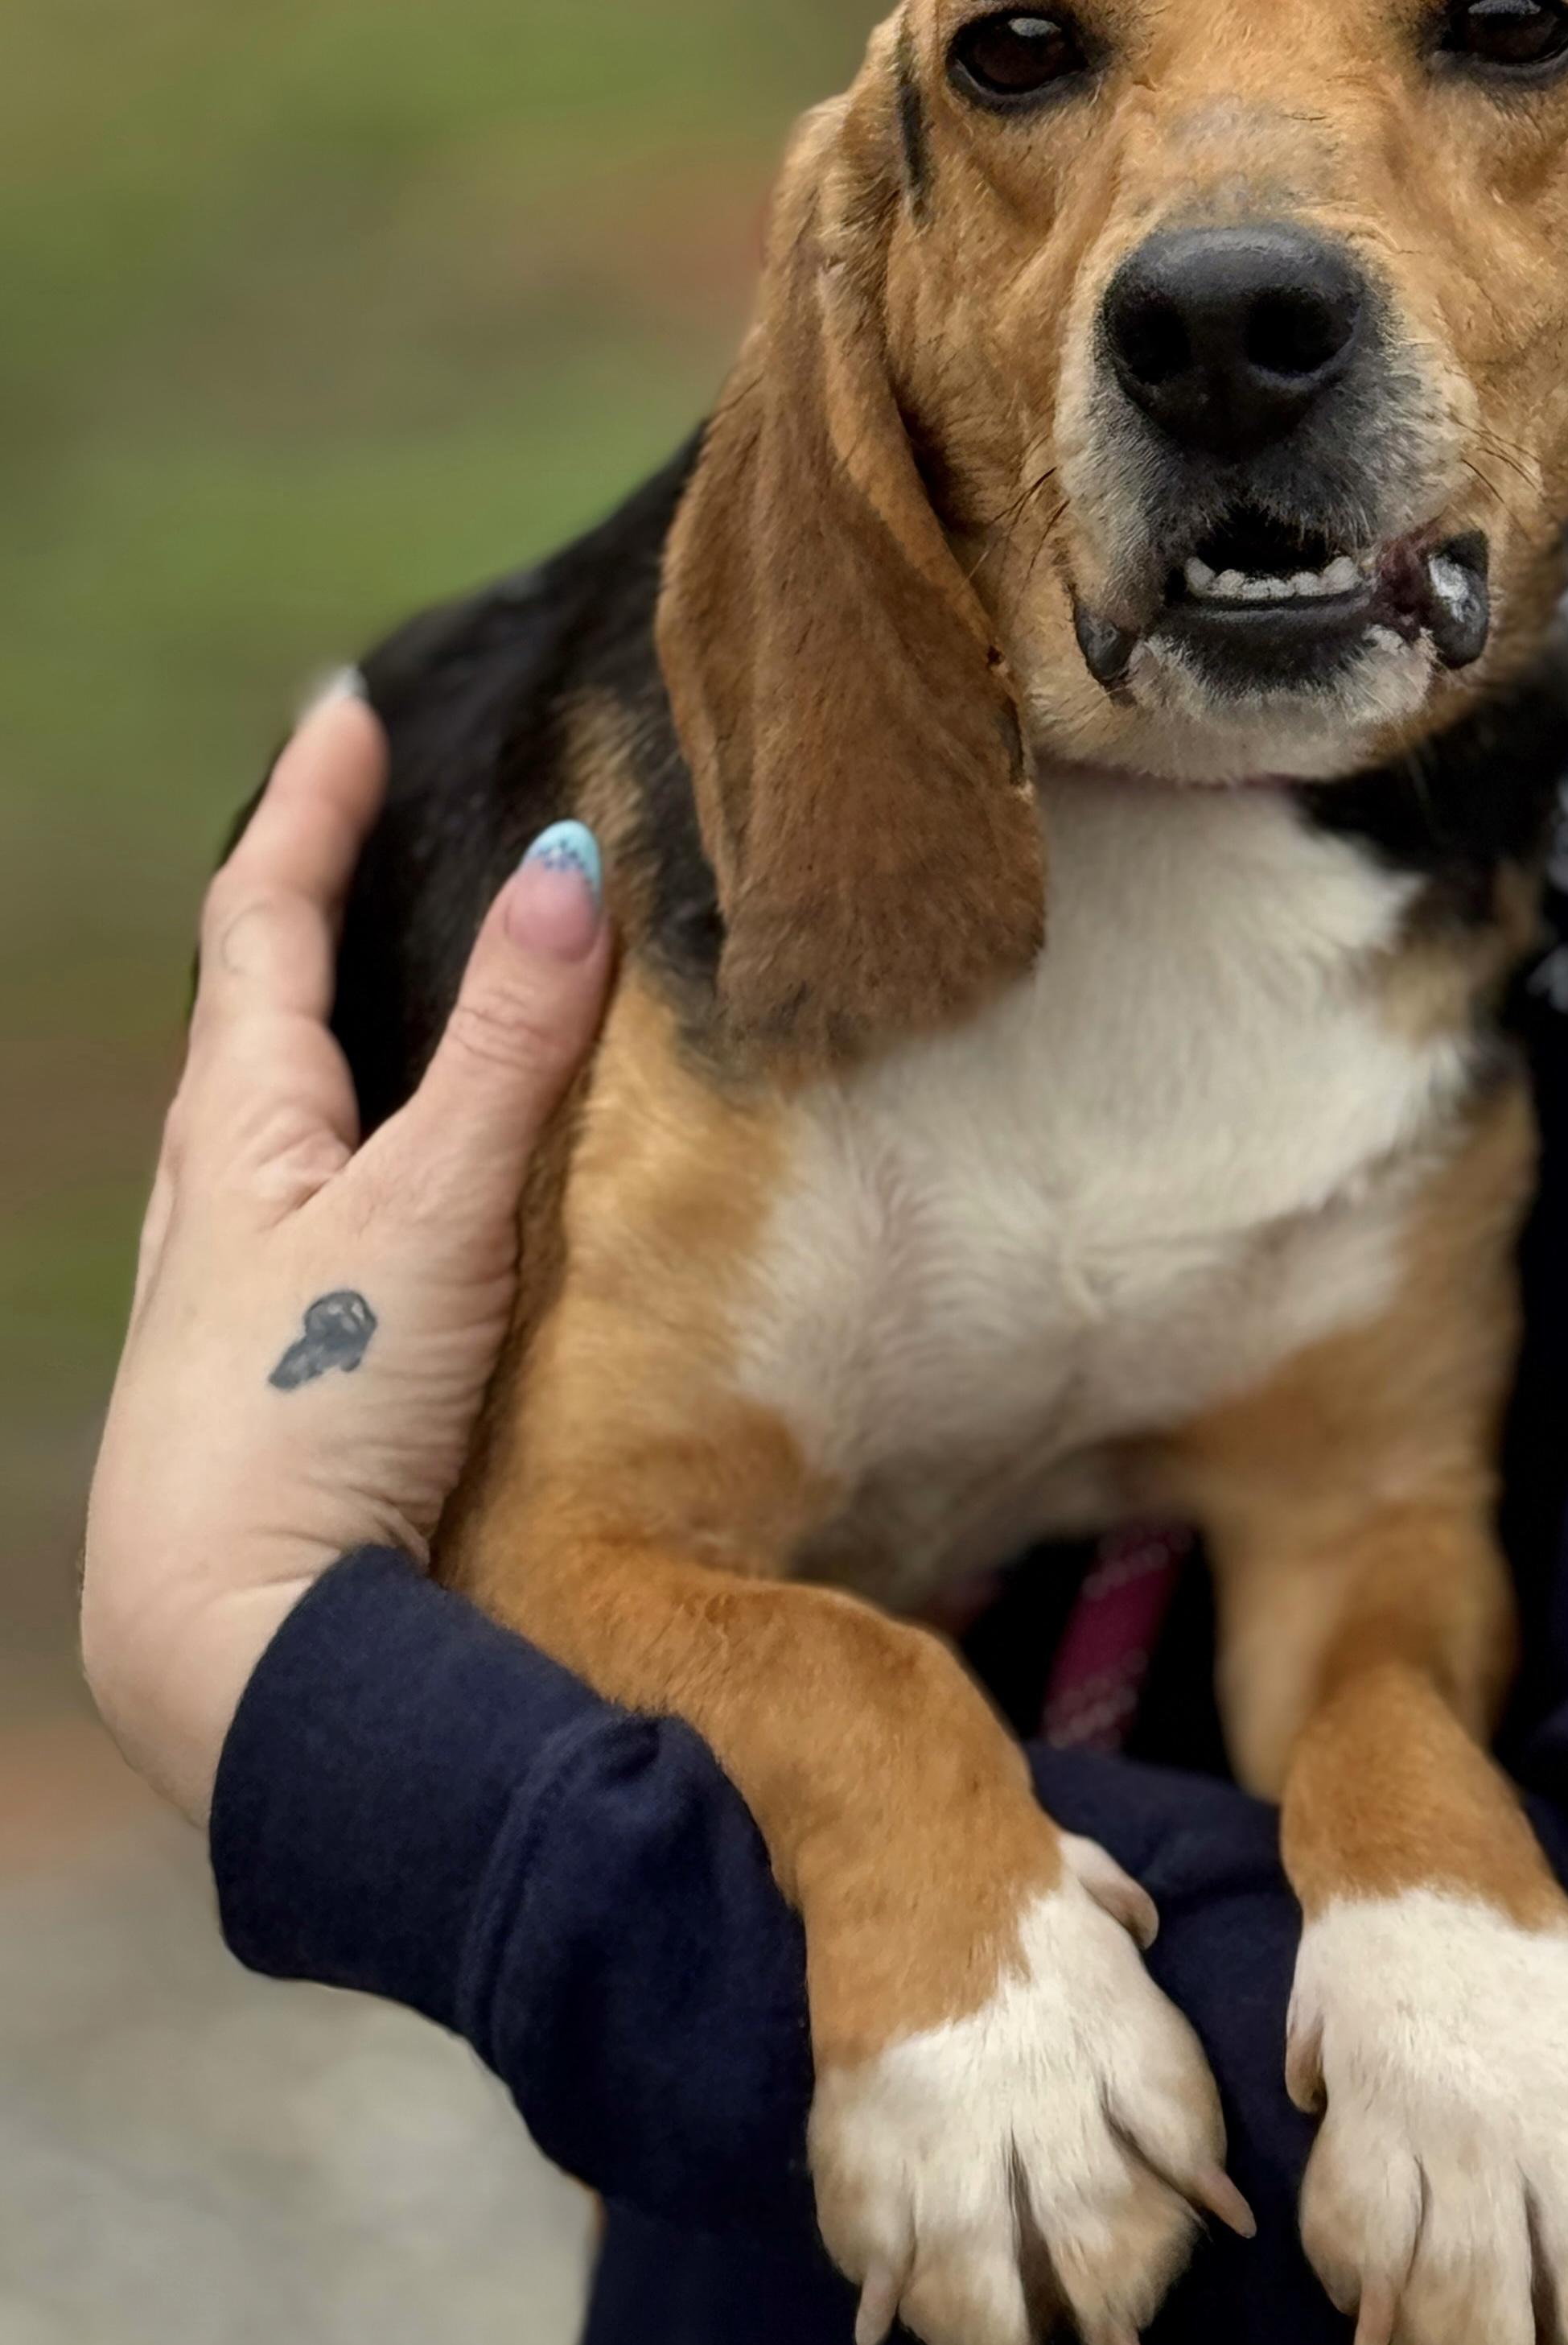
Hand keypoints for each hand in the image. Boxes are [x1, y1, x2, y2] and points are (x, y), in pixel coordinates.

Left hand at [81, 677, 614, 1825]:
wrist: (242, 1640)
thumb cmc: (315, 1412)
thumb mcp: (430, 1210)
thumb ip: (513, 1048)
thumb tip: (573, 862)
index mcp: (238, 1125)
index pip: (265, 918)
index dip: (313, 806)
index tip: (349, 704)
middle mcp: (218, 1189)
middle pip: (253, 1004)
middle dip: (308, 898)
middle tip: (366, 817)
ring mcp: (237, 1282)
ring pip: (276, 1107)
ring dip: (327, 1018)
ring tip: (394, 973)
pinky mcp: (279, 1363)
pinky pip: (311, 1197)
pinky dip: (356, 1130)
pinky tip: (405, 1180)